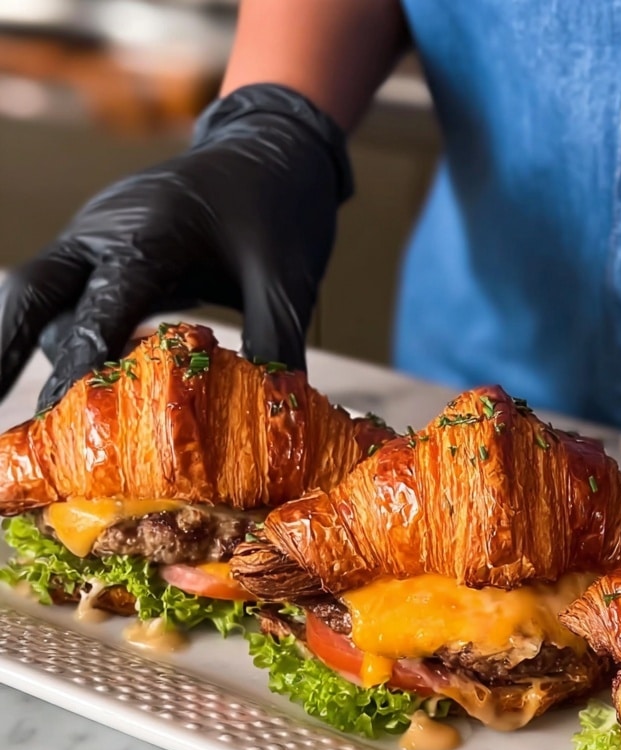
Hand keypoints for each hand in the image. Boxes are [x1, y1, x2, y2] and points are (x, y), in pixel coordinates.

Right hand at [0, 83, 352, 410]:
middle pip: (33, 292)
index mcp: (148, 230)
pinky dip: (68, 344)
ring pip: (50, 307)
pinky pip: (70, 303)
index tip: (62, 409)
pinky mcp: (102, 256)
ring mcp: (96, 241)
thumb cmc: (275, 203)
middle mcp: (105, 232)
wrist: (269, 149)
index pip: (101, 303)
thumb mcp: (287, 274)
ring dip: (49, 356)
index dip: (81, 360)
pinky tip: (79, 393)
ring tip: (59, 424)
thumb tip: (275, 408)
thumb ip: (275, 338)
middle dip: (3, 348)